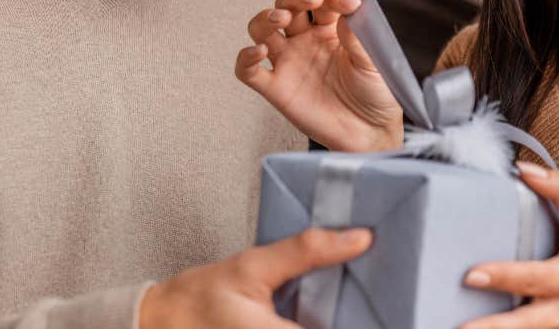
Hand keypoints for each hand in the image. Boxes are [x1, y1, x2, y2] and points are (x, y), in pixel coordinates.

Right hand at [139, 227, 371, 328]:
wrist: (155, 325)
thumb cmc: (199, 298)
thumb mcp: (253, 265)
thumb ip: (307, 252)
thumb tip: (360, 238)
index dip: (382, 320)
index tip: (403, 307)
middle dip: (362, 317)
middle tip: (386, 302)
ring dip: (342, 321)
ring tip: (361, 307)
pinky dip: (320, 325)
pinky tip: (329, 315)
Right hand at [236, 0, 402, 151]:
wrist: (370, 134)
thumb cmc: (375, 95)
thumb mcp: (374, 61)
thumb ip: (358, 35)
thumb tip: (346, 10)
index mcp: (330, 30)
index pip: (321, 0)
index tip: (349, 2)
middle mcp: (305, 41)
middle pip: (287, 6)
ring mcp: (288, 63)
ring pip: (262, 29)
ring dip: (266, 17)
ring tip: (281, 18)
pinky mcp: (276, 88)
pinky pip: (248, 70)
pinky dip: (246, 57)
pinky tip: (259, 51)